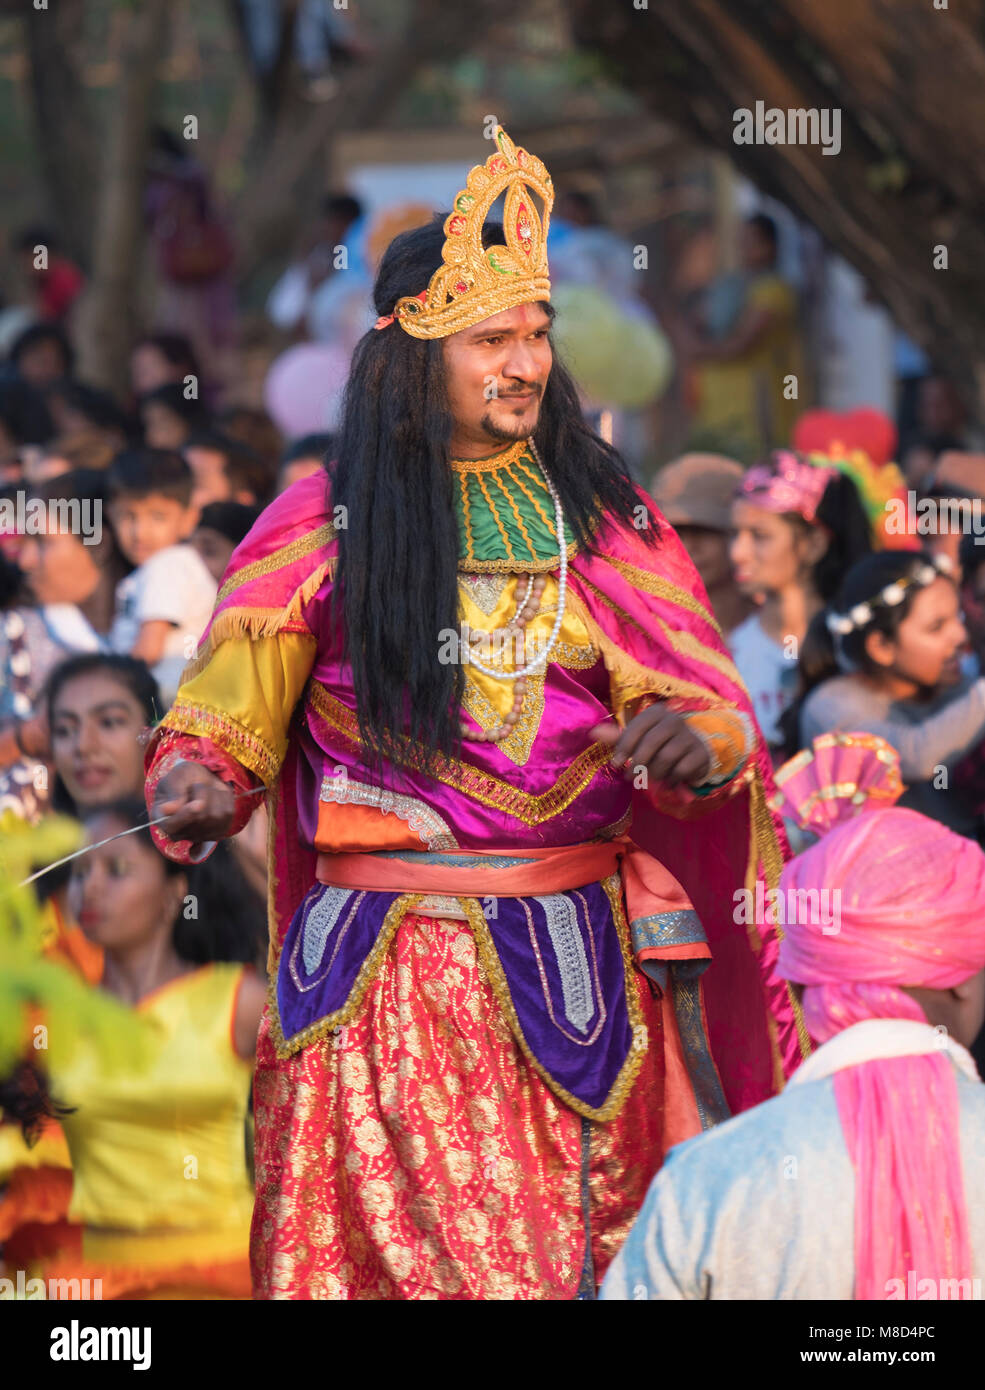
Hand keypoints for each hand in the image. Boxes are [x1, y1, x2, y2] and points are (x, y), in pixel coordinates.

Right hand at [152, 760, 235, 841]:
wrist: (199, 779)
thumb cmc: (183, 778)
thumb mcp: (176, 777)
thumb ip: (173, 792)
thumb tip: (168, 809)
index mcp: (161, 819)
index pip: (171, 826)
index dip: (184, 816)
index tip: (196, 803)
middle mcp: (179, 833)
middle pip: (200, 818)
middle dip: (202, 793)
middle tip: (195, 785)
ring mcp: (200, 835)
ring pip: (216, 816)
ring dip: (213, 795)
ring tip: (205, 790)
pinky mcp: (219, 832)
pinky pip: (228, 814)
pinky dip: (225, 799)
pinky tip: (215, 797)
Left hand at [590, 704, 710, 787]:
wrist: (696, 749)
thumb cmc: (659, 744)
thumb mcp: (639, 738)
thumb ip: (617, 737)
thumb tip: (593, 733)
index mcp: (656, 712)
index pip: (637, 727)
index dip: (624, 746)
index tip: (615, 764)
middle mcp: (674, 720)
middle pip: (651, 743)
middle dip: (637, 763)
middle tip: (630, 777)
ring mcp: (690, 736)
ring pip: (666, 757)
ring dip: (654, 773)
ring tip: (650, 778)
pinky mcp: (700, 753)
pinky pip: (681, 769)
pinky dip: (671, 780)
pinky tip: (667, 783)